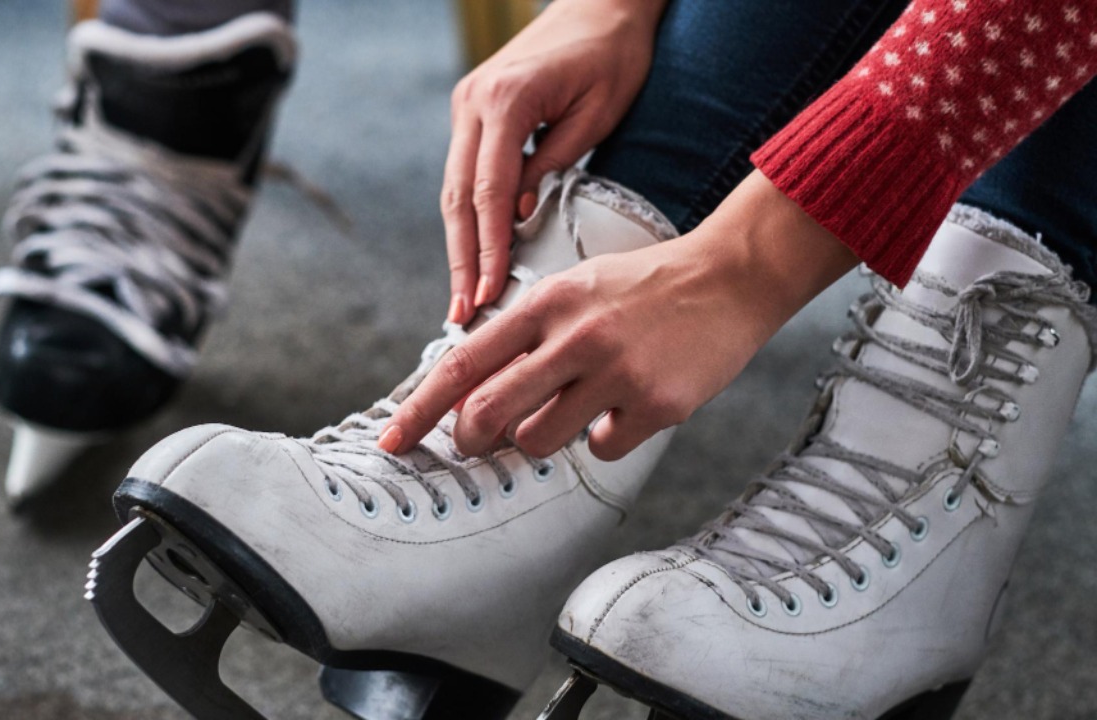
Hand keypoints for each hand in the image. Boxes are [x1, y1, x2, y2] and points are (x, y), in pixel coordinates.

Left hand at [385, 172, 859, 459]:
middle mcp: (574, 336)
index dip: (418, 410)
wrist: (730, 277)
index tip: (390, 441)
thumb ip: (523, 335)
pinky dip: (604, 437)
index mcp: (544, 303)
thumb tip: (470, 394)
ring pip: (537, 441)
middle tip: (476, 441)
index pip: (461, 366)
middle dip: (469, 439)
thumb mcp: (573, 289)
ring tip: (572, 408)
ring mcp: (615, 372)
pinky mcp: (655, 405)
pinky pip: (600, 449)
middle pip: (486, 415)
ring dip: (540, 438)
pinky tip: (627, 406)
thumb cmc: (641, 289)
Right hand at [442, 0, 667, 325]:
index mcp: (506, 100)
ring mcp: (466, 104)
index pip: (489, 191)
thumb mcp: (596, 114)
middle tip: (461, 313)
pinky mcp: (472, 111)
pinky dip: (468, 217)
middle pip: (458, 197)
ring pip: (453, 189)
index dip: (486, 249)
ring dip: (457, 245)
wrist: (603, 3)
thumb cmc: (613, 55)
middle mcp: (473, 102)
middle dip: (460, 260)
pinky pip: (464, 173)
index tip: (487, 294)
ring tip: (462, 296)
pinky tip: (472, 255)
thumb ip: (552, 165)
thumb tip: (516, 216)